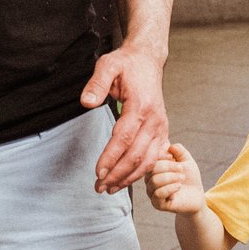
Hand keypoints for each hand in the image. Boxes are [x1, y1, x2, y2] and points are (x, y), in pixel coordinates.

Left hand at [82, 45, 168, 193]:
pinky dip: (141, 172)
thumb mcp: (108, 65)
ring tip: (110, 189)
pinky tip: (126, 180)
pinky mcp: (162, 131)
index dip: (110, 158)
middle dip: (117, 174)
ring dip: (129, 177)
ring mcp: (161, 127)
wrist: (148, 61)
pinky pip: (154, 158)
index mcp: (141, 106)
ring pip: (148, 161)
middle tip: (99, 187)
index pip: (124, 138)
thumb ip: (97, 84)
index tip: (97, 172)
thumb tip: (86, 102)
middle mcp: (155, 120)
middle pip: (137, 155)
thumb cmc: (127, 64)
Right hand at [145, 142, 206, 215]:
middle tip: (181, 169)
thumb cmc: (189, 177)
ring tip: (182, 178)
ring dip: (171, 177)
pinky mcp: (157, 204)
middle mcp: (149, 180)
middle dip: (169, 167)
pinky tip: (179, 187)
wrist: (197, 196)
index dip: (161, 155)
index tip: (172, 156)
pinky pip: (158, 194)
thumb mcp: (186, 160)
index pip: (150, 159)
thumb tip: (167, 144)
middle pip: (152, 169)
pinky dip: (170, 188)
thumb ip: (178, 150)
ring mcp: (152, 193)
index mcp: (153, 168)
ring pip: (154, 181)